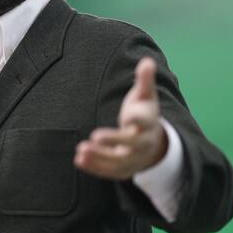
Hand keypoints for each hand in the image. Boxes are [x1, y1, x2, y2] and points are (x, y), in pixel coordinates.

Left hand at [74, 57, 167, 179]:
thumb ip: (145, 80)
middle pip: (130, 145)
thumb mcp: (146, 96)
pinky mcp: (124, 169)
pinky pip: (109, 171)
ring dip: (99, 157)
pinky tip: (79, 160)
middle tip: (94, 136)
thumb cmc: (145, 113)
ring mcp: (134, 159)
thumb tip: (147, 61)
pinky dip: (94, 167)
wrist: (153, 142)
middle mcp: (143, 143)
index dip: (137, 120)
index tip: (127, 117)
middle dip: (113, 142)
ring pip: (118, 162)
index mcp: (149, 123)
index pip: (144, 122)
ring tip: (80, 150)